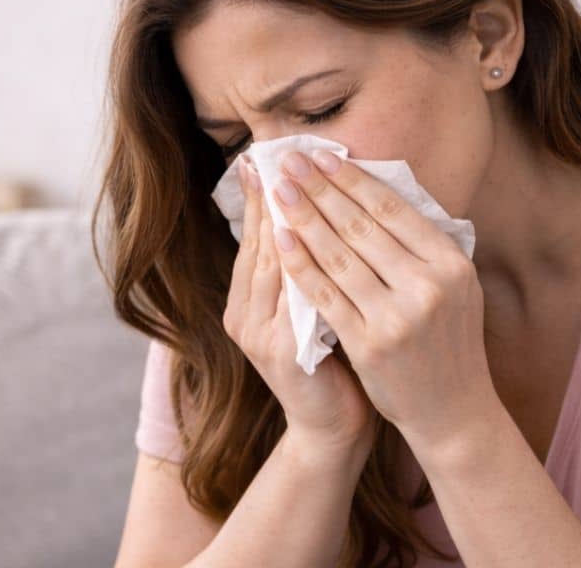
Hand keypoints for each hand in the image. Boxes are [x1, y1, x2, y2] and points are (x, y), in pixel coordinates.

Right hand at [223, 158, 377, 459]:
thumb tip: (325, 209)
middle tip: (282, 151)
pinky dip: (302, 260)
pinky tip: (314, 232)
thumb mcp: (317, 309)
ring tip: (300, 177)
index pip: (258, 236)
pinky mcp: (281, 350)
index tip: (271, 154)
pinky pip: (293, 294)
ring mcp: (258, 333)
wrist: (336, 428)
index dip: (265, 194)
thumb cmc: (336, 364)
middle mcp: (244, 314)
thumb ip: (312, 269)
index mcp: (248, 302)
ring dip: (288, 217)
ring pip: (272, 262)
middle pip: (259, 241)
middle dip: (273, 194)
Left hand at [270, 150, 500, 457]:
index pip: (393, 210)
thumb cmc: (447, 342)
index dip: (353, 179)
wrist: (453, 412)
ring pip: (339, 256)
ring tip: (278, 191)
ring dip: (303, 218)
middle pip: (361, 226)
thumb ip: (423, 246)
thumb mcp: (455, 287)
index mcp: (452, 263)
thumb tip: (375, 190)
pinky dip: (300, 264)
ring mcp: (398, 316)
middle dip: (320, 189)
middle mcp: (429, 286)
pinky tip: (280, 240)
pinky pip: (325, 295)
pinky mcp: (369, 344)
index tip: (323, 156)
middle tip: (290, 161)